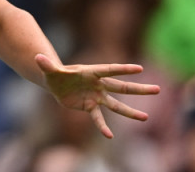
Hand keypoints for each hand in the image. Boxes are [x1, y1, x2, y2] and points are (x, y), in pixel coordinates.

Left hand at [35, 53, 160, 138]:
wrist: (55, 83)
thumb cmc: (55, 73)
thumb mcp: (49, 70)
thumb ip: (46, 65)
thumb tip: (36, 58)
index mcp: (91, 72)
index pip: (109, 69)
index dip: (123, 69)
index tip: (139, 69)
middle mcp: (98, 84)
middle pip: (121, 87)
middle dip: (138, 89)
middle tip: (158, 89)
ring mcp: (96, 96)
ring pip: (116, 105)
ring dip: (130, 111)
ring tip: (146, 117)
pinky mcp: (90, 106)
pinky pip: (98, 118)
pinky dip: (102, 126)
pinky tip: (109, 136)